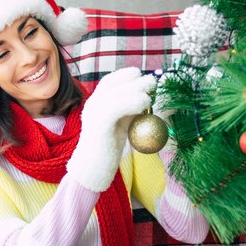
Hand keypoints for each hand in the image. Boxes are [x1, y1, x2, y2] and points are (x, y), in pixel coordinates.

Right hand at [67, 67, 155, 191]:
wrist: (92, 170)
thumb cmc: (108, 149)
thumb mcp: (121, 124)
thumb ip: (130, 111)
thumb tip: (147, 98)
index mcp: (96, 102)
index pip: (112, 80)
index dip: (129, 75)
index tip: (145, 78)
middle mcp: (93, 104)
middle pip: (115, 82)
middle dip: (136, 80)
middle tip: (153, 83)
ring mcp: (94, 113)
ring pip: (116, 92)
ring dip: (136, 89)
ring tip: (150, 95)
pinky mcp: (99, 124)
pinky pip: (116, 107)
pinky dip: (132, 102)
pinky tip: (144, 104)